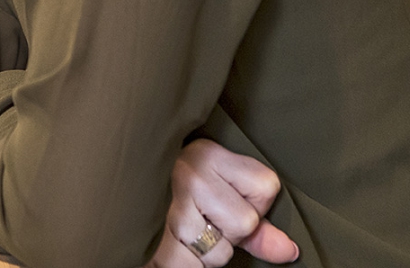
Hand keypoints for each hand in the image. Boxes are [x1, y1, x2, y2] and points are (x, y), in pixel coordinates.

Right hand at [144, 139, 298, 266]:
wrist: (120, 186)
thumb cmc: (173, 192)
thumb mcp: (218, 192)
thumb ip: (257, 224)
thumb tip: (288, 252)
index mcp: (206, 152)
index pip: (266, 187)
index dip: (252, 201)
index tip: (224, 194)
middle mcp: (188, 173)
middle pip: (246, 222)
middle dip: (228, 231)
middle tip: (200, 215)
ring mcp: (171, 205)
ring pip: (221, 250)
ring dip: (206, 251)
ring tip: (184, 229)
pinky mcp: (155, 237)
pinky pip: (192, 266)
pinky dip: (186, 263)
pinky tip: (174, 244)